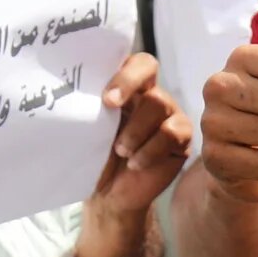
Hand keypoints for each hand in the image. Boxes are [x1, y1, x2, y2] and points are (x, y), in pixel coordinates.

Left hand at [90, 52, 192, 214]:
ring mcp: (168, 114)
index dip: (125, 72)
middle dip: (126, 88)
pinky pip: (172, 133)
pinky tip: (137, 164)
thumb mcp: (86, 130)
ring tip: (121, 151)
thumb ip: (89, 107)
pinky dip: (150, 151)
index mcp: (125, 87)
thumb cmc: (93, 159)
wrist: (108, 195)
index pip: (134, 61)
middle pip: (149, 71)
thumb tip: (75, 92)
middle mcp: (148, 94)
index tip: (106, 98)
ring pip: (159, 103)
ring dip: (134, 131)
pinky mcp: (182, 137)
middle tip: (108, 108)